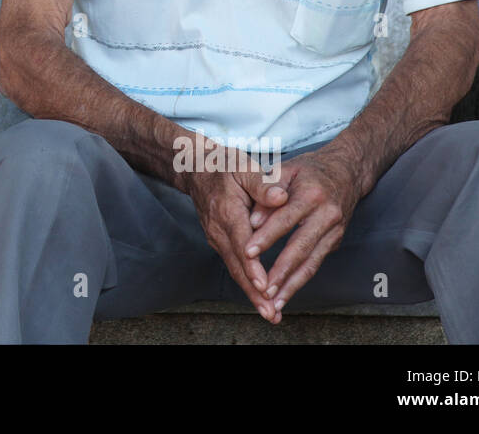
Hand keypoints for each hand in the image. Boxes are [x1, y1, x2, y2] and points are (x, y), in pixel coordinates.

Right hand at [184, 161, 289, 321]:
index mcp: (227, 210)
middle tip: (270, 312)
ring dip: (251, 293)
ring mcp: (216, 237)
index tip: (265, 285)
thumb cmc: (225, 166)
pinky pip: (233, 264)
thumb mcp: (244, 167)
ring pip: (234, 269)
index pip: (242, 242)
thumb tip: (281, 198)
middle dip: (254, 291)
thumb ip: (263, 184)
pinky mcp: (218, 241)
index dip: (253, 266)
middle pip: (236, 265)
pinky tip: (260, 297)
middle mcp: (218, 229)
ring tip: (269, 313)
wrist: (197, 169)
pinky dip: (246, 282)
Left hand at [242, 148, 363, 320]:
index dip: (266, 237)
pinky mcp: (336, 241)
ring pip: (311, 262)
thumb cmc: (308, 170)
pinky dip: (300, 281)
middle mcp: (327, 215)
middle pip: (301, 247)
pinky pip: (315, 264)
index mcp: (312, 194)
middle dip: (280, 270)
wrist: (346, 172)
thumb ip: (267, 191)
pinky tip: (285, 294)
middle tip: (261, 288)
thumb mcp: (286, 170)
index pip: (285, 219)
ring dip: (291, 285)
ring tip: (273, 302)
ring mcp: (334, 231)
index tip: (247, 252)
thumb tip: (252, 220)